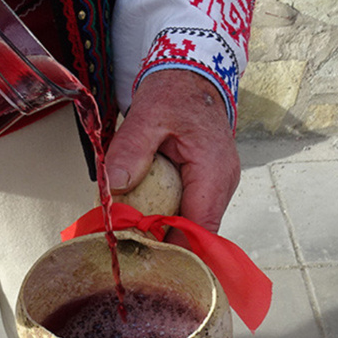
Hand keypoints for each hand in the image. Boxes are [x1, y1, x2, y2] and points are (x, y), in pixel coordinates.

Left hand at [104, 70, 240, 245]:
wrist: (193, 74)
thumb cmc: (175, 92)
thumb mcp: (147, 115)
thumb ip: (131, 150)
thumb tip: (114, 187)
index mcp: (213, 170)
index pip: (200, 229)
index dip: (173, 252)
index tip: (142, 263)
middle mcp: (222, 183)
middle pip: (197, 234)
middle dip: (164, 246)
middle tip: (126, 255)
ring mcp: (218, 185)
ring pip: (193, 226)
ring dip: (164, 234)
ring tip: (130, 240)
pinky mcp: (208, 184)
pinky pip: (189, 211)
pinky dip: (167, 218)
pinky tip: (143, 220)